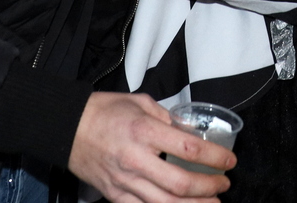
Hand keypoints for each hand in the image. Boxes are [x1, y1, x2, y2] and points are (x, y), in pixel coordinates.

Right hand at [68, 91, 232, 202]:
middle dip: (209, 187)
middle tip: (224, 184)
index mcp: (144, 131)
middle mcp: (136, 159)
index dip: (214, 157)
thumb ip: (167, 118)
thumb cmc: (103, 111)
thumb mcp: (140, 102)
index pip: (189, 149)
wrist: (66, 127)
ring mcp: (124, 181)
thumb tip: (189, 133)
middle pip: (181, 183)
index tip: (229, 161)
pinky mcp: (114, 195)